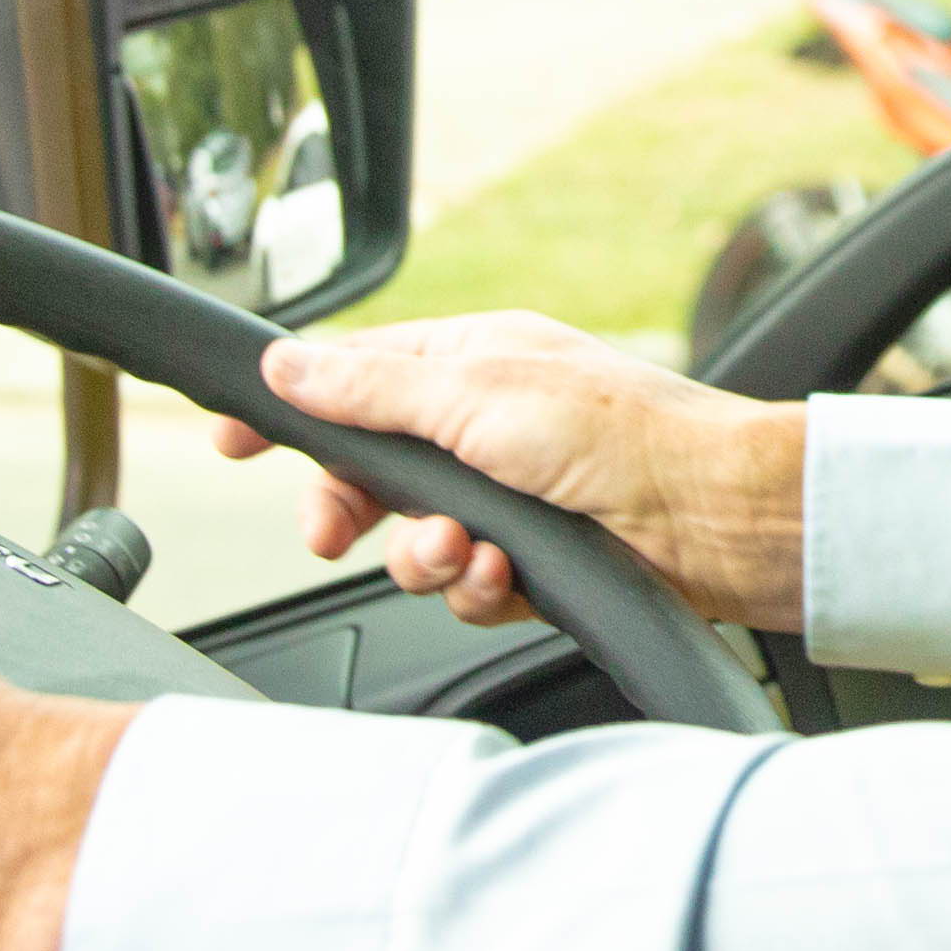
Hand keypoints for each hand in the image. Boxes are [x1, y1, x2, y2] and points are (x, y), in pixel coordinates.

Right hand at [227, 313, 808, 639]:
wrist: (718, 517)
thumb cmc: (621, 432)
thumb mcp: (475, 396)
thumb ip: (372, 390)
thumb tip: (285, 363)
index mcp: (471, 363)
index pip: (353, 379)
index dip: (291, 410)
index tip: (232, 439)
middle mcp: (487, 427)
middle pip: (370, 475)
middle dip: (351, 510)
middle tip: (335, 533)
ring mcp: (512, 497)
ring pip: (414, 542)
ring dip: (427, 557)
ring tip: (465, 550)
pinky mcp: (538, 562)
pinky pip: (468, 587)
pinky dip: (478, 587)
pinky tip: (504, 576)